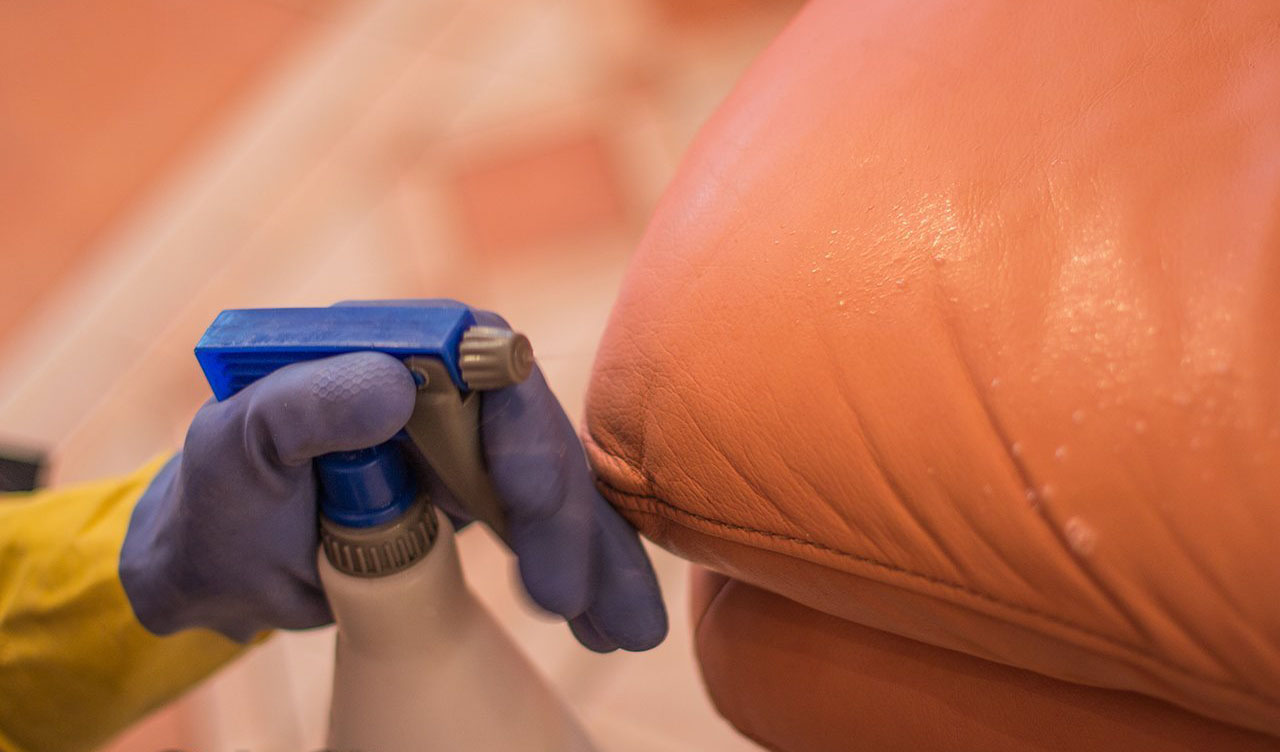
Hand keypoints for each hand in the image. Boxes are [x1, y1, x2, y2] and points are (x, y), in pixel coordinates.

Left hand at [119, 302, 666, 651]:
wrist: (228, 567)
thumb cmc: (220, 496)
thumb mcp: (235, 448)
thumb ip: (299, 408)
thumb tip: (392, 384)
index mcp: (397, 352)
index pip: (488, 364)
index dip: (519, 423)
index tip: (522, 493)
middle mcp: (450, 389)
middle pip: (536, 435)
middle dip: (562, 513)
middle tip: (559, 594)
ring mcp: (474, 446)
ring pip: (561, 488)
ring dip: (600, 555)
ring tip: (623, 628)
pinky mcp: (486, 499)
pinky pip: (552, 532)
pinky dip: (589, 575)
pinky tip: (612, 624)